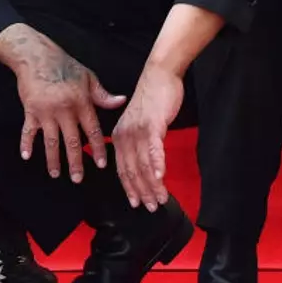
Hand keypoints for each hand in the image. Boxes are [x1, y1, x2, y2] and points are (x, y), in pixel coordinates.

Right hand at [1, 26, 124, 181]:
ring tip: (56, 174)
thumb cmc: (64, 66)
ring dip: (54, 160)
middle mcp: (65, 110)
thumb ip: (103, 94)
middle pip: (72, 141)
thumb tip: (121, 101)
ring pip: (51, 141)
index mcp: (81, 102)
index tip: (102, 163)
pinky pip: (28, 131)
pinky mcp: (30, 111)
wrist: (37, 56)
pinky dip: (26, 143)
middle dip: (76, 162)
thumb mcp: (88, 77)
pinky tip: (27, 156)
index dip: (98, 148)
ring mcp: (46, 112)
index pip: (92, 130)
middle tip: (78, 178)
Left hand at [111, 64, 182, 210]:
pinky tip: (162, 177)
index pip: (122, 169)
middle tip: (152, 207)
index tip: (137, 203)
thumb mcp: (137, 124)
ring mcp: (138, 130)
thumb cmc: (151, 101)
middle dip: (142, 191)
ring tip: (161, 198)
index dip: (130, 188)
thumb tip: (145, 165)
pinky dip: (157, 164)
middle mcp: (125, 135)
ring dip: (153, 184)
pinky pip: (154, 148)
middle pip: (132, 170)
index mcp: (119, 137)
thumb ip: (138, 143)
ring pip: (144, 163)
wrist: (159, 76)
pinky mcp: (153, 124)